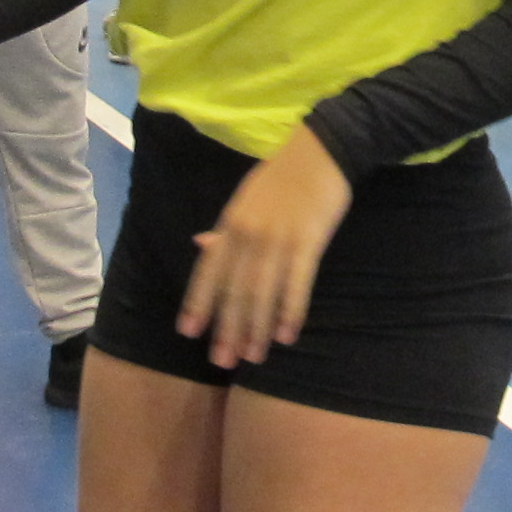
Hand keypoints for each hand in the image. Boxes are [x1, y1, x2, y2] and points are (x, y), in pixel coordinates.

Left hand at [181, 128, 354, 368]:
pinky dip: (291, 311)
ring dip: (257, 328)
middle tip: (222, 361)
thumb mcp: (245, 199)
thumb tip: (200, 246)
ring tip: (253, 357)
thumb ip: (225, 229)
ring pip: (262, 292)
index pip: (209, 270)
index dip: (198, 302)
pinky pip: (297, 283)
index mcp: (231, 223)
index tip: (189, 333)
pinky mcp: (308, 240)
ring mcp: (279, 238)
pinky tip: (288, 335)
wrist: (322, 150)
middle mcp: (250, 234)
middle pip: (234, 289)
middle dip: (227, 327)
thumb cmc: (282, 177)